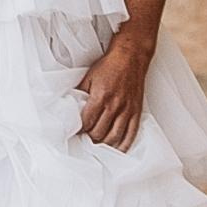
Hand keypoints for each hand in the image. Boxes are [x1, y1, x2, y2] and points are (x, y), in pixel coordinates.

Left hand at [78, 29, 152, 149]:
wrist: (130, 57)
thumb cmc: (109, 66)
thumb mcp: (89, 77)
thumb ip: (80, 93)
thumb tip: (70, 106)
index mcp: (100, 97)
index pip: (86, 122)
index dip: (79, 130)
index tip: (74, 132)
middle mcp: (114, 105)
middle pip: (99, 133)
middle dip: (89, 139)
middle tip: (84, 140)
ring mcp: (127, 110)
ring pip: (114, 137)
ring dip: (103, 144)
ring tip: (96, 145)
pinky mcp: (136, 112)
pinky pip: (131, 134)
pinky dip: (123, 145)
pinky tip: (116, 149)